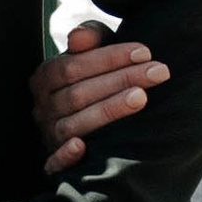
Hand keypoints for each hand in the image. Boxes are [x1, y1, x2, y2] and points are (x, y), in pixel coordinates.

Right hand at [32, 19, 167, 173]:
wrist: (90, 119)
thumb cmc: (95, 79)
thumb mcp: (93, 54)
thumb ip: (91, 37)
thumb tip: (79, 37)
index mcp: (45, 78)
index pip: (72, 66)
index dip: (109, 58)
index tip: (145, 53)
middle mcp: (42, 108)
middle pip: (78, 94)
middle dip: (121, 80)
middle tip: (159, 72)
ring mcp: (48, 136)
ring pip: (73, 125)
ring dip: (107, 110)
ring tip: (141, 97)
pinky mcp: (54, 163)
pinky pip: (54, 163)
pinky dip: (65, 156)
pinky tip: (82, 147)